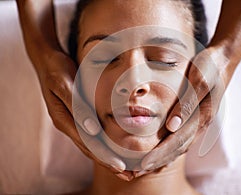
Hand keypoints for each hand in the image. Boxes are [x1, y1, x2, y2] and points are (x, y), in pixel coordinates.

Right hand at [36, 49, 132, 179]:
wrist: (47, 61)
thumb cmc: (56, 70)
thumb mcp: (64, 83)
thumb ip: (76, 106)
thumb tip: (92, 129)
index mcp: (63, 120)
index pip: (87, 144)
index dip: (104, 156)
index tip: (121, 167)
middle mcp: (68, 125)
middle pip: (90, 149)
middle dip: (109, 163)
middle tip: (129, 176)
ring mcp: (72, 123)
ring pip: (91, 145)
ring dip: (108, 158)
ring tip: (125, 170)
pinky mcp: (78, 117)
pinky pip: (91, 136)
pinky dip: (104, 145)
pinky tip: (115, 149)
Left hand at [138, 48, 226, 171]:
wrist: (224, 59)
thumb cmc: (209, 66)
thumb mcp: (199, 79)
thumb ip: (187, 103)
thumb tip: (172, 126)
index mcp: (201, 116)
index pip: (177, 142)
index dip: (159, 154)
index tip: (142, 165)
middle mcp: (200, 123)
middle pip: (178, 149)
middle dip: (158, 162)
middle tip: (138, 173)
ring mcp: (200, 122)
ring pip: (180, 146)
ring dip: (163, 158)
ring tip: (145, 168)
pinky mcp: (197, 118)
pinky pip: (182, 138)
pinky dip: (170, 149)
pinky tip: (160, 151)